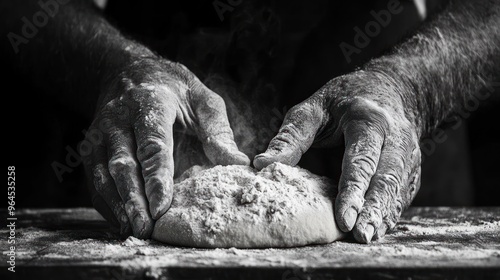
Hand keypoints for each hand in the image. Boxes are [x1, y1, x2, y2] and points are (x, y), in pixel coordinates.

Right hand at [82, 58, 248, 237]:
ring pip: (103, 174)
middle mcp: (118, 118)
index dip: (156, 176)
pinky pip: (94, 180)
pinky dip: (106, 203)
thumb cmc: (174, 91)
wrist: (130, 73)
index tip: (162, 206)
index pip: (152, 143)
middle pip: (123, 162)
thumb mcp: (202, 100)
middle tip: (146, 228)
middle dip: (133, 198)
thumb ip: (217, 131)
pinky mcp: (91, 148)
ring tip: (133, 231)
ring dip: (118, 205)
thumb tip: (237, 163)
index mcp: (150, 102)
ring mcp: (100, 134)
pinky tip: (120, 222)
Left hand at [254, 71, 420, 242]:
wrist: (388, 90)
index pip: (362, 158)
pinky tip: (377, 230)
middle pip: (387, 177)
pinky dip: (391, 214)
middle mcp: (395, 137)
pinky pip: (402, 194)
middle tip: (360, 236)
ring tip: (367, 238)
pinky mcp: (410, 168)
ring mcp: (408, 154)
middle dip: (374, 209)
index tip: (343, 219)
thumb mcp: (312, 110)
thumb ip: (290, 138)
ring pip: (398, 189)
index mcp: (369, 120)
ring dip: (384, 216)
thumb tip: (261, 164)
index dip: (353, 190)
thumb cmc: (341, 102)